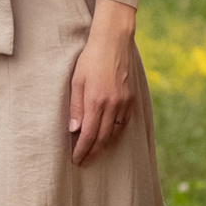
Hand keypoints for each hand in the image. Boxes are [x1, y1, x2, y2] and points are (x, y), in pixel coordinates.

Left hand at [66, 21, 137, 165]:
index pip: (89, 134)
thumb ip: (76, 107)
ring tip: (94, 153)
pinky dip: (116, 133)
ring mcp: (124, 102)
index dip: (82, 150)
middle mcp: (112, 105)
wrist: (113, 43)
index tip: (76, 159)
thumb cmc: (90, 60)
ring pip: (115, 132)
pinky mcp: (131, 99)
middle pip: (102, 138)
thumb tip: (74, 130)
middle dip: (92, 152)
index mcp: (96, 101)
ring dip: (104, 146)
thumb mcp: (76, 81)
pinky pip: (124, 123)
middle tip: (83, 162)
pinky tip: (109, 138)